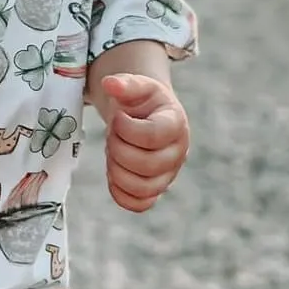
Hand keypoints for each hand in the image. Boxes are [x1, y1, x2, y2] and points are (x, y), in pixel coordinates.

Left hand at [97, 73, 189, 212]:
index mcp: (175, 123)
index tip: (118, 118)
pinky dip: (120, 193)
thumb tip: (110, 84)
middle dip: (118, 149)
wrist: (145, 116)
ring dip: (117, 171)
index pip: (153, 135)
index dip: (126, 128)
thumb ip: (125, 83)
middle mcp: (178, 152)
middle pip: (148, 165)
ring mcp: (168, 174)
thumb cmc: (141, 101)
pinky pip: (140, 204)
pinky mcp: (155, 189)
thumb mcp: (137, 86)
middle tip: (111, 135)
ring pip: (144, 188)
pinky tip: (113, 172)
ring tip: (112, 152)